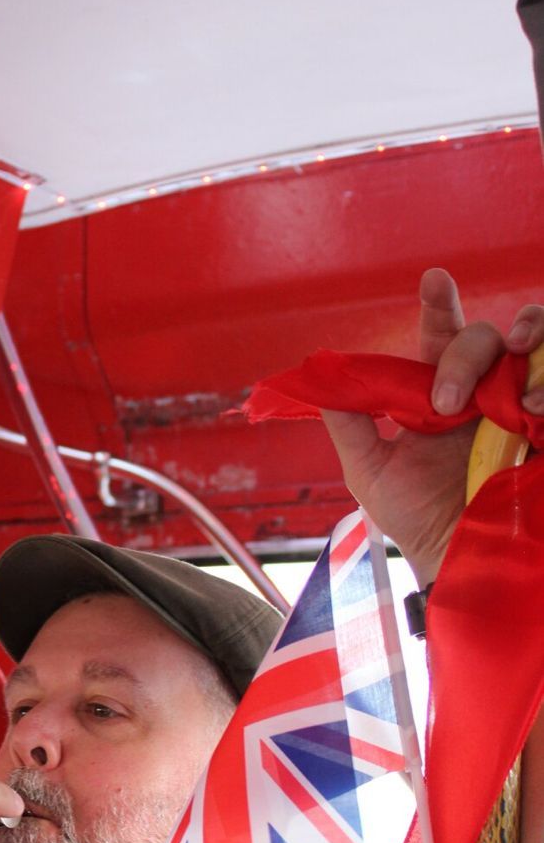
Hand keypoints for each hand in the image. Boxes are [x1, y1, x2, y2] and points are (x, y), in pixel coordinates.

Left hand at [320, 269, 543, 585]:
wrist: (455, 560)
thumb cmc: (415, 515)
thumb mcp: (371, 471)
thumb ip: (349, 423)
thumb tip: (320, 375)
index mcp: (439, 390)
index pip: (442, 334)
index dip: (440, 304)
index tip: (433, 281)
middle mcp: (484, 389)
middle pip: (486, 337)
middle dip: (465, 356)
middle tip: (446, 406)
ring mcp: (522, 405)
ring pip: (539, 344)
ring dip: (532, 343)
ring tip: (519, 386)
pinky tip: (536, 415)